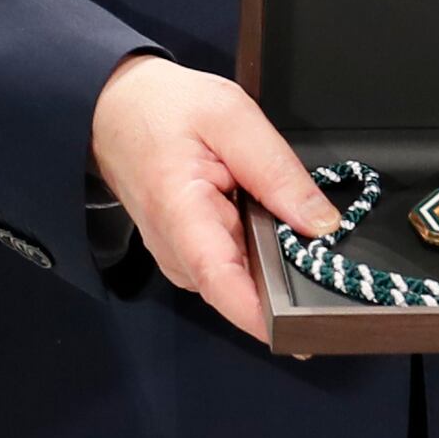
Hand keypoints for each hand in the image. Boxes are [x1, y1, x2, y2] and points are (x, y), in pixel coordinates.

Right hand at [89, 52, 338, 343]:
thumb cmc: (163, 109)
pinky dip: (261, 251)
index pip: (223, 283)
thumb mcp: (231, 118)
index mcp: (182, 215)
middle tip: (321, 250)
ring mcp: (183, 258)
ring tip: (287, 222)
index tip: (304, 328)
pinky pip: (237, 266)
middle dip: (289, 280)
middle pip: (244, 289)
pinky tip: (269, 224)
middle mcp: (178, 251)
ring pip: (245, 280)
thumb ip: (277, 171)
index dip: (265, 314)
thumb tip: (323, 224)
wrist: (115, 111)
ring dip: (275, 263)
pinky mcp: (192, 255)